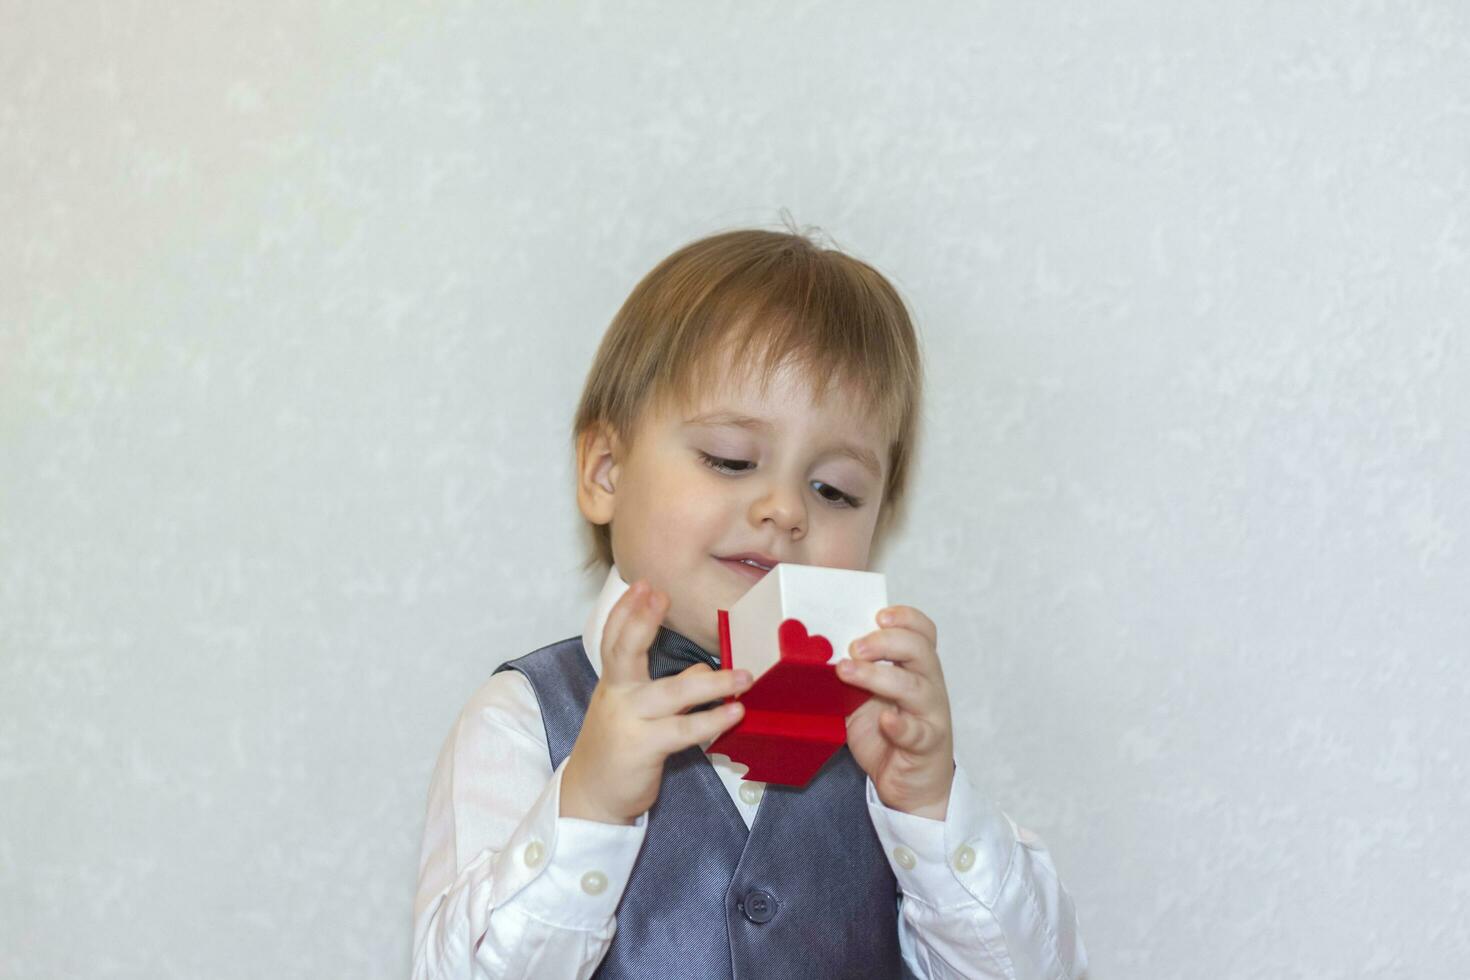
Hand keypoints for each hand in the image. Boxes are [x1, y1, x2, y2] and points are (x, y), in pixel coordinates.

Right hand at [560, 580, 754, 824]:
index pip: (614, 638)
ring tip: (743, 675)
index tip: (642, 584)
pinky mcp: (644, 748)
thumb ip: (667, 687)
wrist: (592, 797)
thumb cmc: (617, 748)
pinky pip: (683, 730)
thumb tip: (703, 670)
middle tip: (660, 595)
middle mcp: (617, 696)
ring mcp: (629, 722)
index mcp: (613, 683)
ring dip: (711, 682)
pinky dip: (711, 720)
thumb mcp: (635, 711)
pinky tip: (735, 713)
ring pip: (671, 693)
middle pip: (624, 651)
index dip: (626, 610)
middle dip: (642, 622)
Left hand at [838, 605, 954, 819]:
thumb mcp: (863, 698)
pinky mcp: (927, 745)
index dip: (906, 618)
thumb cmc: (886, 734)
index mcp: (916, 668)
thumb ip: (849, 675)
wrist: (910, 786)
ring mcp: (931, 715)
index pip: (923, 632)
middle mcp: (929, 686)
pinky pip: (917, 732)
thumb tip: (810, 653)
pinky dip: (901, 725)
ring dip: (879, 676)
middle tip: (854, 647)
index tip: (878, 615)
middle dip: (885, 642)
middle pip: (920, 650)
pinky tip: (885, 720)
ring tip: (847, 672)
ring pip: (915, 687)